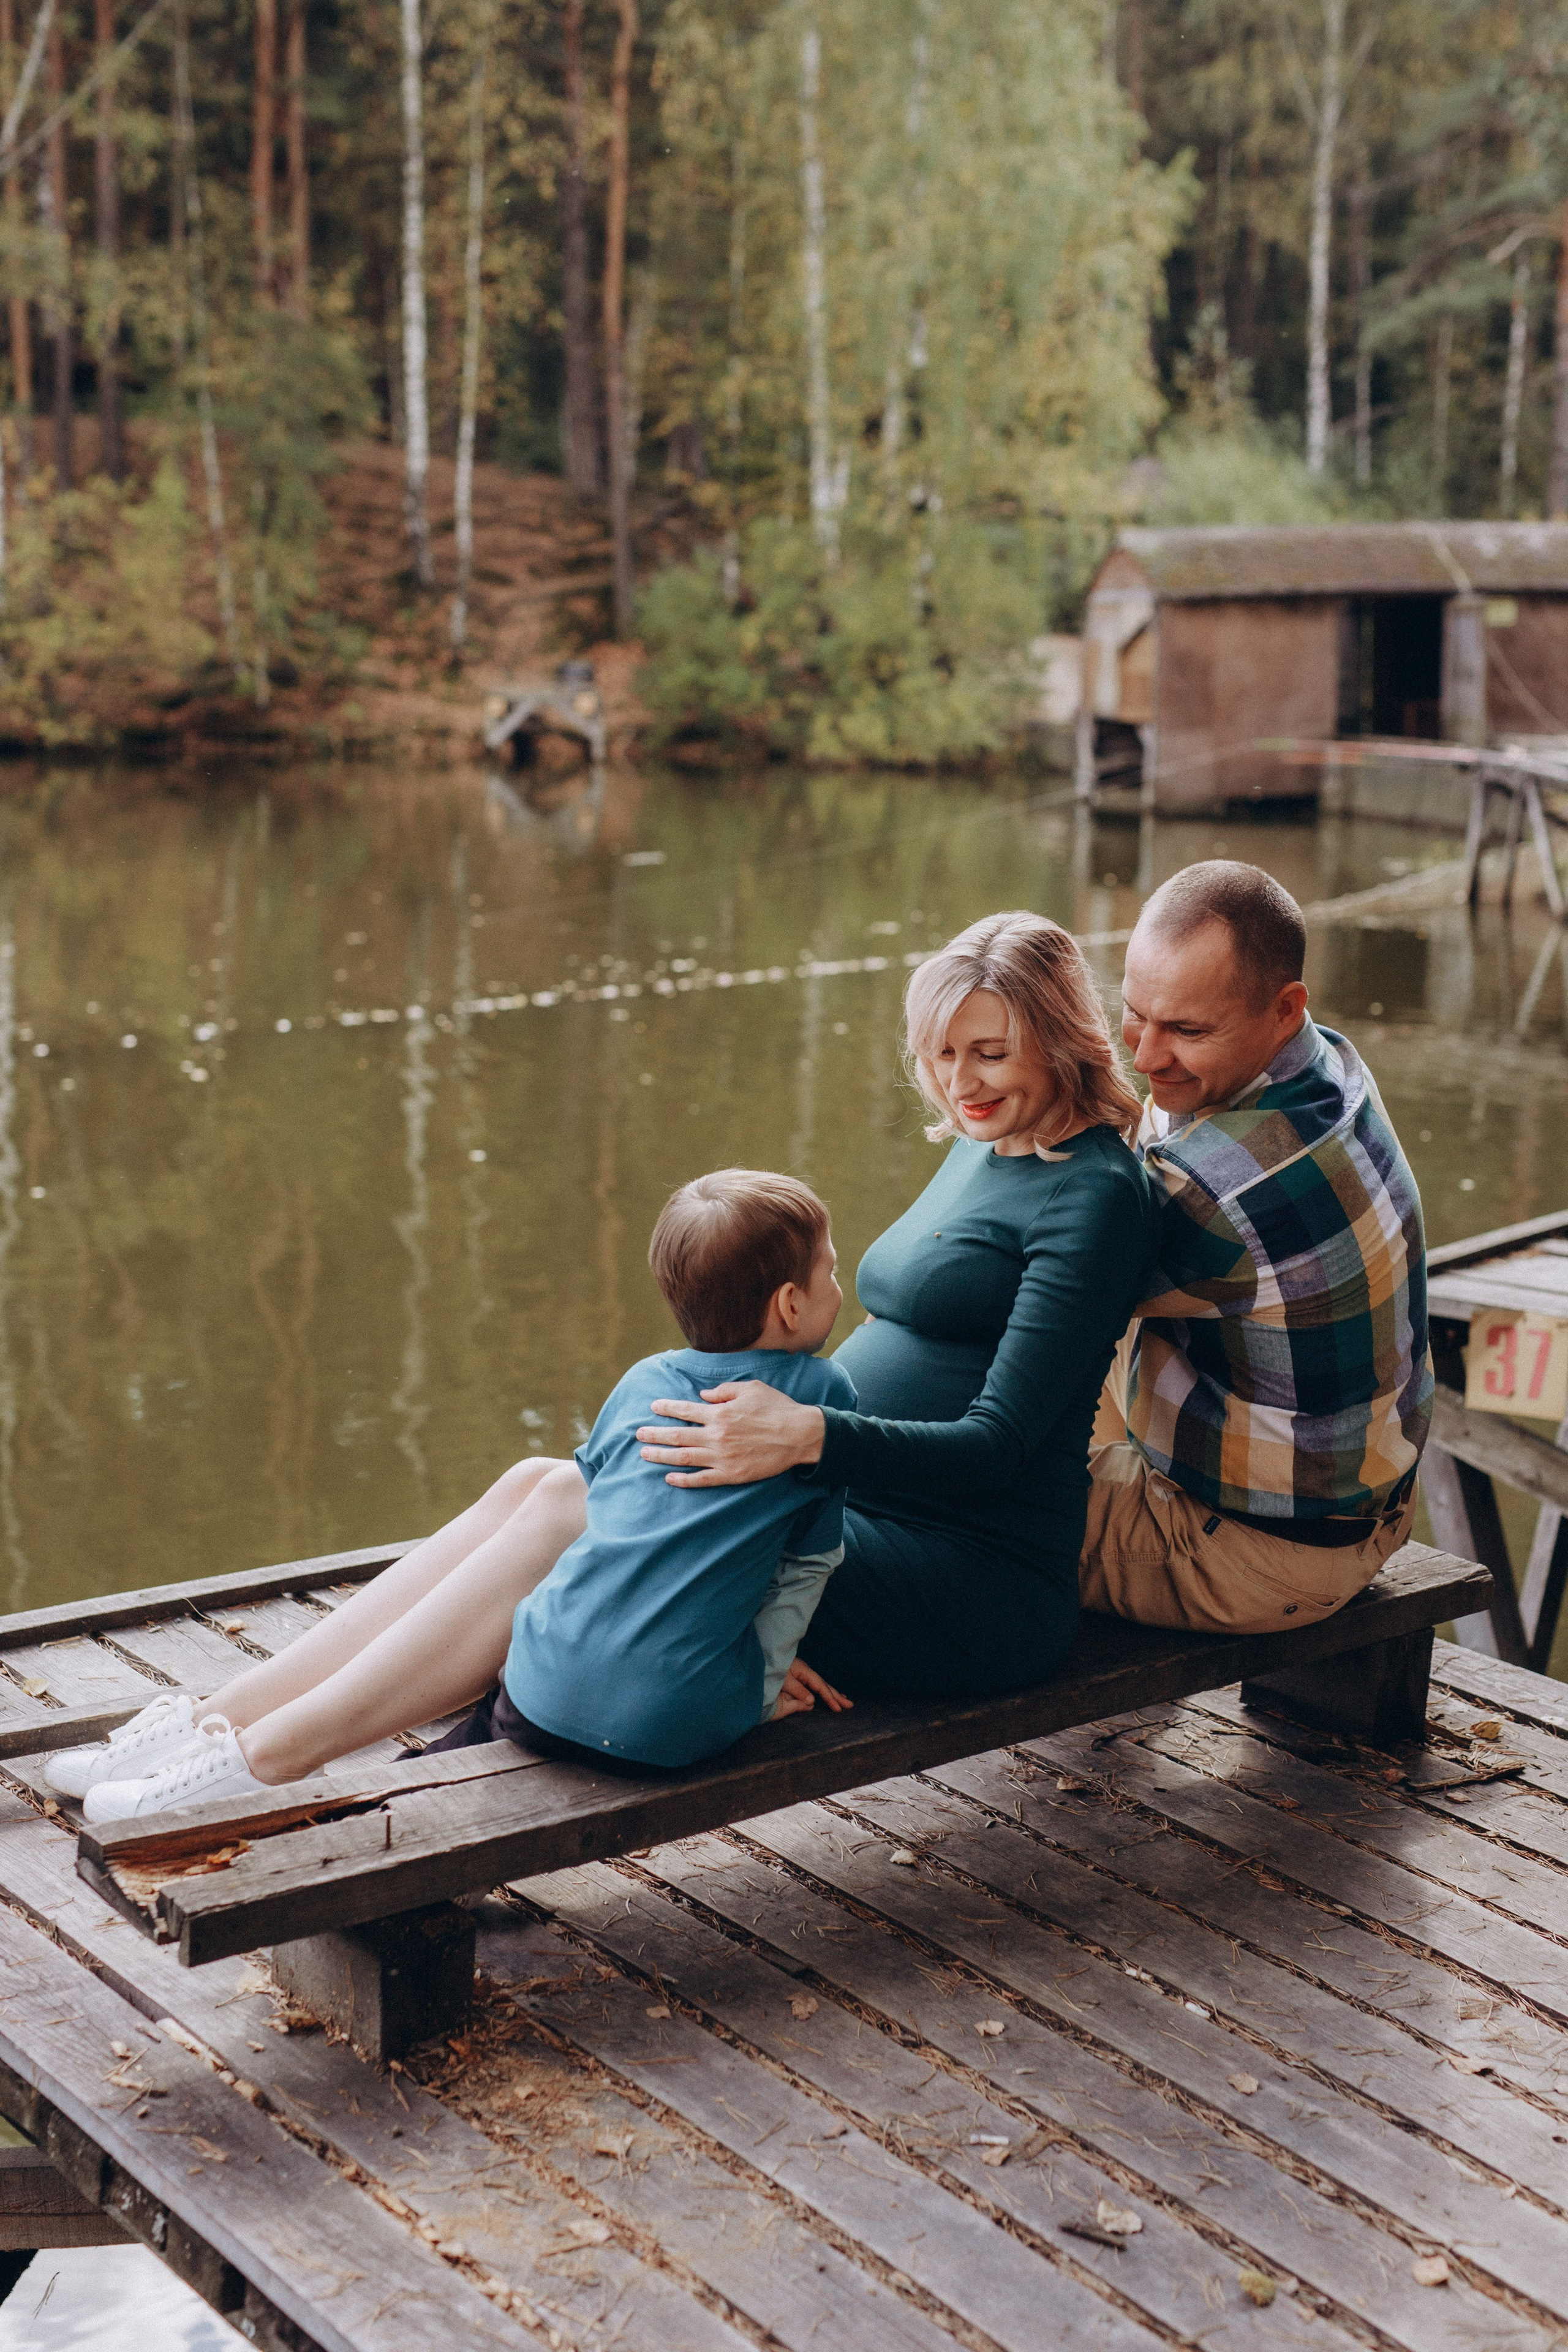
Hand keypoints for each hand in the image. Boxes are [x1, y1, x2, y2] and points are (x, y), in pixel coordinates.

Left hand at [636, 1381, 825, 1486]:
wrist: (799, 1435)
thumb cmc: (777, 1408)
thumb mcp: (751, 1388)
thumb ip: (724, 1391)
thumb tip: (703, 1396)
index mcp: (720, 1413)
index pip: (685, 1410)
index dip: (667, 1408)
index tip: (653, 1407)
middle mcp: (716, 1435)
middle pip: (678, 1435)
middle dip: (655, 1434)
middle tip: (638, 1434)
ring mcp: (722, 1457)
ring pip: (684, 1458)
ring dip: (662, 1456)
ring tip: (645, 1455)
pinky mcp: (731, 1474)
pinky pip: (702, 1479)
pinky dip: (684, 1480)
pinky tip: (670, 1478)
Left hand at [772, 1659, 851, 1718]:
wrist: (763, 1655)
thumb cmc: (771, 1667)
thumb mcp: (783, 1680)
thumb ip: (798, 1691)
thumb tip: (812, 1702)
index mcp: (804, 1671)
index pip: (820, 1687)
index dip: (830, 1698)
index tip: (838, 1708)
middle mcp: (806, 1671)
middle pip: (824, 1685)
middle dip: (837, 1695)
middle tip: (850, 1705)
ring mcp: (803, 1673)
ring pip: (821, 1684)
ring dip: (832, 1692)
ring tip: (843, 1699)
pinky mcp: (798, 1675)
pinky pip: (814, 1685)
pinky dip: (822, 1690)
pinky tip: (825, 1693)